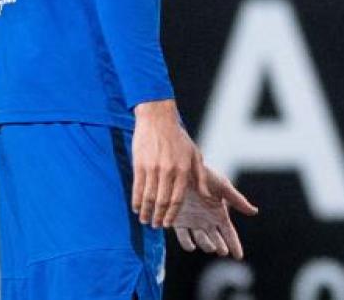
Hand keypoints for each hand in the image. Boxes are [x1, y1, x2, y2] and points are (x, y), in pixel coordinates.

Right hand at [132, 100, 199, 227]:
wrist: (158, 119)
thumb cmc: (179, 138)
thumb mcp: (195, 155)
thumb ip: (201, 177)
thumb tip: (207, 196)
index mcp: (183, 169)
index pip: (177, 199)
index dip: (172, 214)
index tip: (168, 224)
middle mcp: (168, 171)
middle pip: (162, 201)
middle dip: (158, 217)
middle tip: (156, 225)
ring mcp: (152, 168)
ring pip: (148, 197)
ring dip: (146, 212)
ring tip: (145, 220)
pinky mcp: (139, 165)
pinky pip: (137, 188)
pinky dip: (136, 201)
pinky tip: (136, 208)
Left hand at [172, 165, 258, 259]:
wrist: (182, 170)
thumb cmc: (205, 176)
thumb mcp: (223, 187)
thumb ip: (237, 200)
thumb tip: (254, 212)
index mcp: (219, 213)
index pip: (229, 233)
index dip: (234, 244)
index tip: (239, 257)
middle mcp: (206, 219)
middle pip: (216, 239)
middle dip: (221, 246)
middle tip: (224, 252)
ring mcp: (193, 221)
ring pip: (201, 240)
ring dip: (207, 245)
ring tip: (212, 248)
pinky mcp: (178, 221)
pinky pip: (184, 237)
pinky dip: (188, 244)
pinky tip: (192, 247)